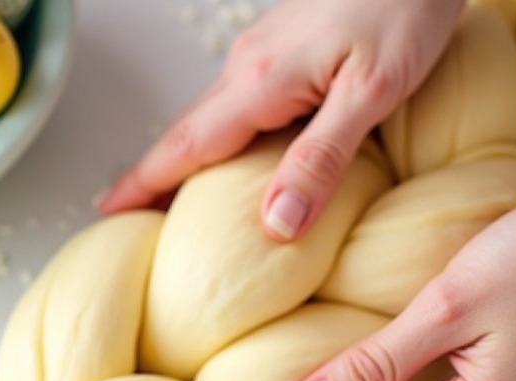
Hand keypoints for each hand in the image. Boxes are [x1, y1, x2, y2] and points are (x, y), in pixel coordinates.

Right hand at [97, 0, 464, 240]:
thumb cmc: (407, 10)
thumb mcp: (373, 92)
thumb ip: (322, 159)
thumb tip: (277, 224)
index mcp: (262, 82)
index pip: (187, 145)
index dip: (146, 182)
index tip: (109, 211)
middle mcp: (249, 66)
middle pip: (186, 133)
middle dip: (152, 176)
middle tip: (127, 217)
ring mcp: (261, 53)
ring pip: (208, 118)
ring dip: (181, 157)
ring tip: (166, 197)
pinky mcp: (280, 48)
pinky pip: (232, 104)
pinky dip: (213, 137)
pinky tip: (225, 155)